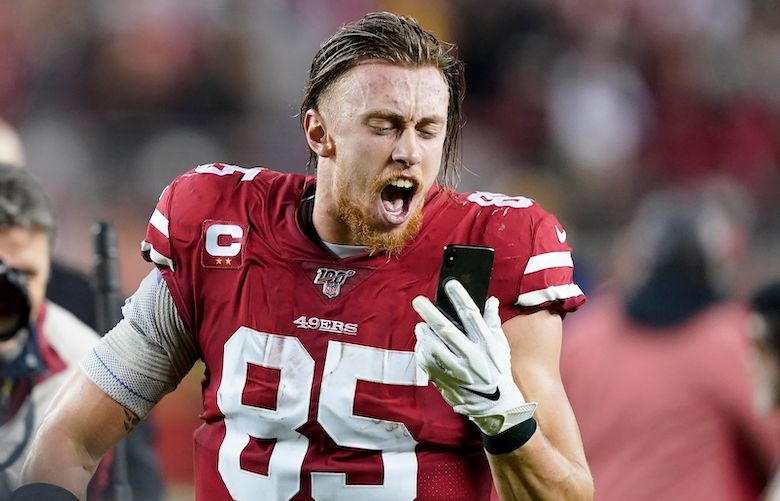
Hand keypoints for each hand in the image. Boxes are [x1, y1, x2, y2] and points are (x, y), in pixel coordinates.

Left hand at [412, 280, 536, 435]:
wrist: (495, 406)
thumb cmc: (497, 370)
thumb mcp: (500, 346)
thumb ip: (492, 323)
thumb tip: (490, 300)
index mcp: (487, 345)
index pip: (472, 315)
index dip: (460, 298)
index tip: (449, 284)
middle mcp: (472, 357)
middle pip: (447, 331)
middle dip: (430, 313)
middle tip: (418, 301)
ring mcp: (457, 372)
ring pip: (433, 348)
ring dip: (424, 334)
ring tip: (421, 326)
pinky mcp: (445, 382)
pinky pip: (427, 364)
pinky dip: (422, 351)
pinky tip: (423, 344)